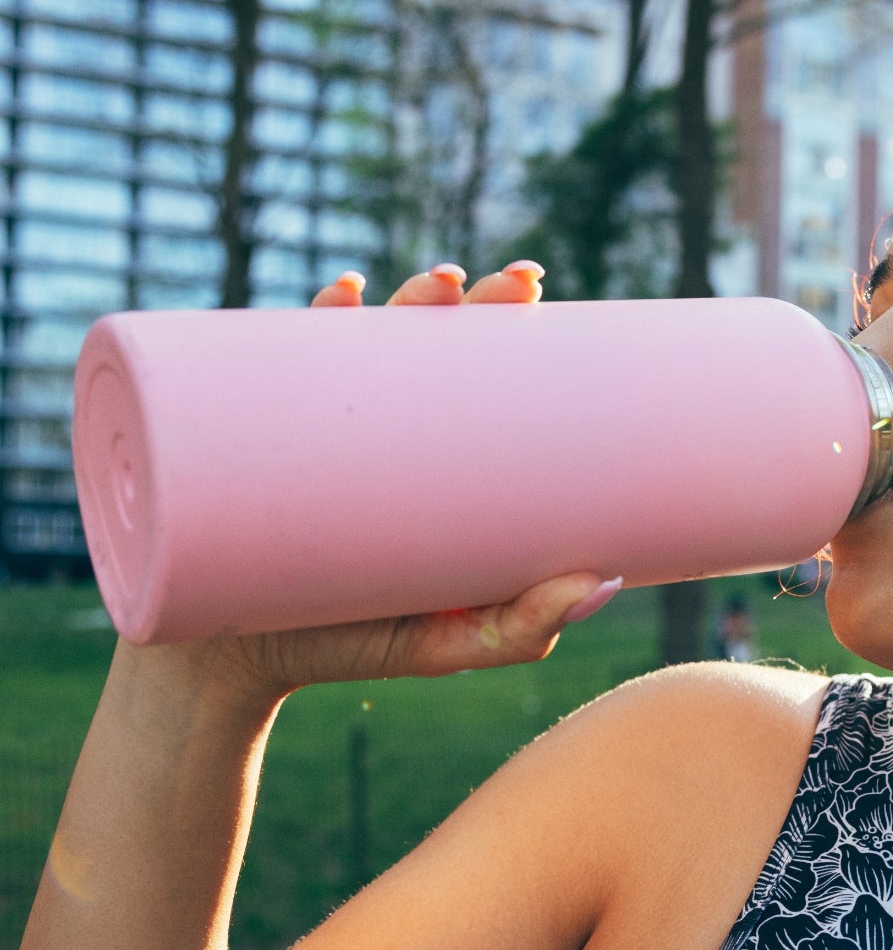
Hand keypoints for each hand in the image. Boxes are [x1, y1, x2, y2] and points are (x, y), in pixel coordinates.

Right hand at [125, 262, 622, 703]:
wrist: (235, 663)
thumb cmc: (352, 645)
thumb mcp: (449, 645)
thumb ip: (523, 627)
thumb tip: (602, 583)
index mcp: (437, 464)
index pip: (481, 382)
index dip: (514, 332)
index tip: (537, 297)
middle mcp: (383, 433)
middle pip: (433, 347)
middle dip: (472, 302)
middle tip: (507, 287)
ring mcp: (322, 430)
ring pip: (366, 343)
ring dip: (405, 299)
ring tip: (436, 288)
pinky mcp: (261, 438)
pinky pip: (280, 367)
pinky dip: (309, 323)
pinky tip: (343, 297)